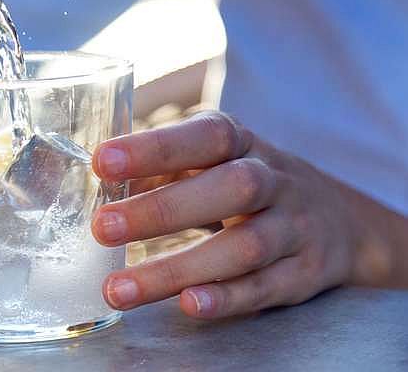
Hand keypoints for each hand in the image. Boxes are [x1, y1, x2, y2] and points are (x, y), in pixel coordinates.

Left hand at [90, 111, 405, 318]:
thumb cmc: (247, 182)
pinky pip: (266, 287)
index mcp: (240, 143)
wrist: (341, 219)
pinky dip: (226, 298)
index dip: (154, 148)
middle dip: (161, 210)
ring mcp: (294, 228)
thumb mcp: (210, 163)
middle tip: (101, 228)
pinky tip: (186, 304)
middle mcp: (273, 180)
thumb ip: (158, 171)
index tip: (102, 161)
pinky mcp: (304, 274)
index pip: (204, 136)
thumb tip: (99, 186)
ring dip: (176, 269)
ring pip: (243, 247)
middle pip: (229, 190)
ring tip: (119, 288)